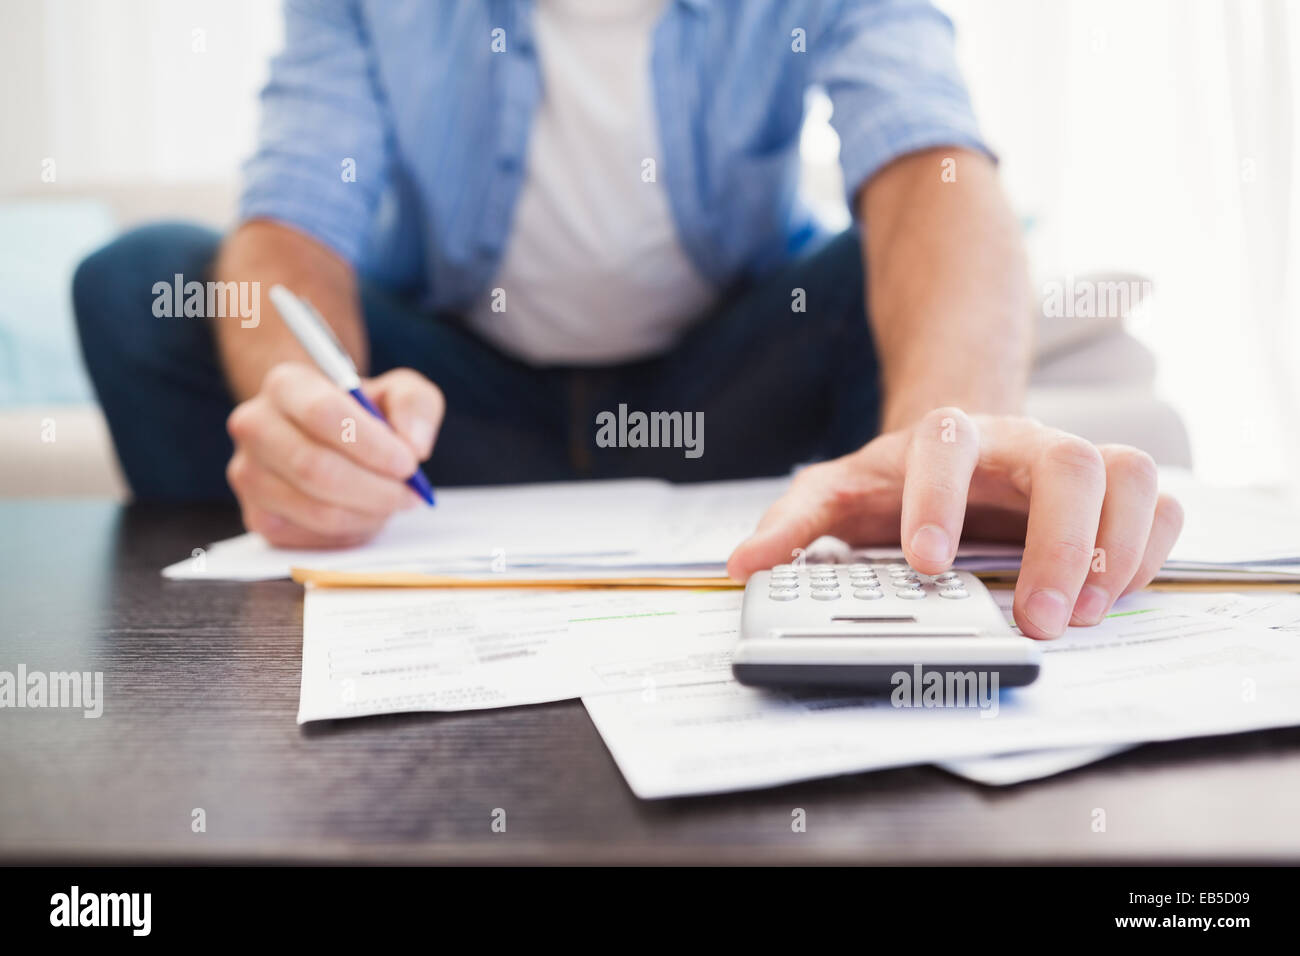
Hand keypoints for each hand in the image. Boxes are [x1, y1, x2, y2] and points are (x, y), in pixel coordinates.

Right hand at [226, 363, 443, 547]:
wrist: (326, 439)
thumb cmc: (364, 415)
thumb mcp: (398, 393)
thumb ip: (414, 404)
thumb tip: (415, 444)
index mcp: (286, 384)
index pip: (322, 413)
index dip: (371, 444)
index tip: (409, 462)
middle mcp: (255, 427)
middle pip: (315, 468)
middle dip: (375, 489)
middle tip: (410, 494)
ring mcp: (249, 475)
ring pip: (317, 509)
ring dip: (368, 513)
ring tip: (391, 502)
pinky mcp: (259, 518)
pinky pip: (313, 538)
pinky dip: (352, 532)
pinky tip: (365, 514)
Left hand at [727, 407, 1183, 638]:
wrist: (957, 446)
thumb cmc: (897, 478)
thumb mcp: (836, 494)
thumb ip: (793, 522)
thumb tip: (743, 562)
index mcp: (944, 438)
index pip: (946, 446)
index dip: (940, 500)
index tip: (929, 564)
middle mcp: (1019, 439)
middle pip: (1063, 461)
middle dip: (1054, 543)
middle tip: (1034, 619)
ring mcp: (1073, 457)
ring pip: (1125, 472)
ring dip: (1112, 548)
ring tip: (1080, 616)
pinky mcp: (1113, 489)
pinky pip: (1157, 503)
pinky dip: (1149, 549)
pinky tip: (1113, 595)